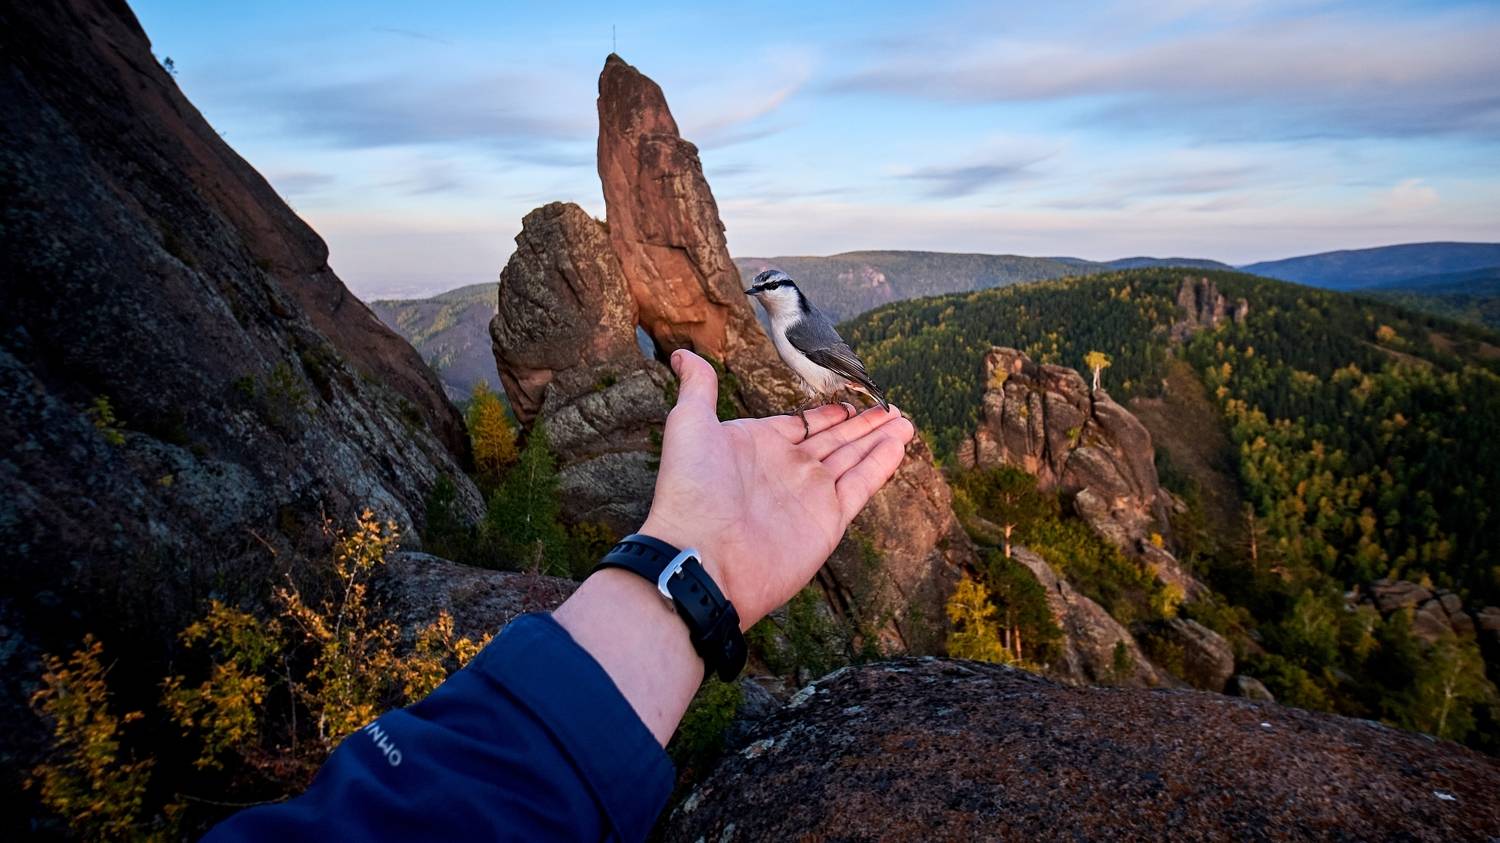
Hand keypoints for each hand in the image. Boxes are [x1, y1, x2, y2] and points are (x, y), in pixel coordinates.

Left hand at [640, 349, 914, 627]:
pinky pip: (861, 485)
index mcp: (760, 445)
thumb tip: (682, 354)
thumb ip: (699, 388)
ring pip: (854, 459)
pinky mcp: (828, 520)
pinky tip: (898, 444)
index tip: (854, 397)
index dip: (830, 412)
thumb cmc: (691, 490)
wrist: (702, 556)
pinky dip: (881, 464)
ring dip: (879, 439)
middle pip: (835, 440)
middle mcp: (788, 469)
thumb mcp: (690, 425)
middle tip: (891, 407)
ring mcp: (810, 495)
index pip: (804, 424)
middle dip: (863, 424)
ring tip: (904, 421)